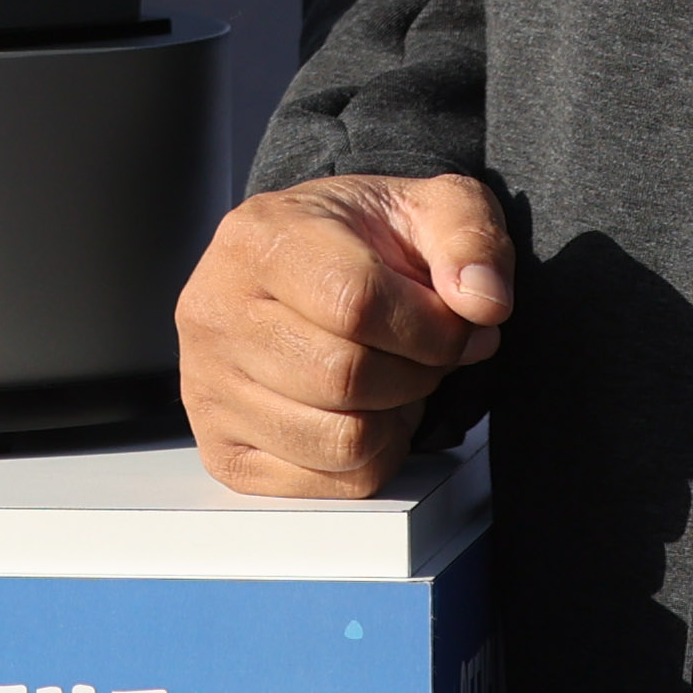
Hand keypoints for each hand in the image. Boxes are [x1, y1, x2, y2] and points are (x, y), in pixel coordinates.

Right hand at [179, 171, 515, 498]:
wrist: (307, 263)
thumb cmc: (365, 241)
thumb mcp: (430, 208)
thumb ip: (471, 239)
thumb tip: (483, 301)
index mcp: (259, 238)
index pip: (355, 303)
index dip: (430, 327)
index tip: (455, 325)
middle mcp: (215, 312)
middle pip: (346, 377)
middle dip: (416, 373)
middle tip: (424, 353)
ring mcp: (209, 386)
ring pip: (341, 440)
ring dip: (394, 418)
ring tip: (390, 378)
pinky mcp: (223, 449)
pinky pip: (329, 484)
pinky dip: (370, 458)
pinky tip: (361, 411)